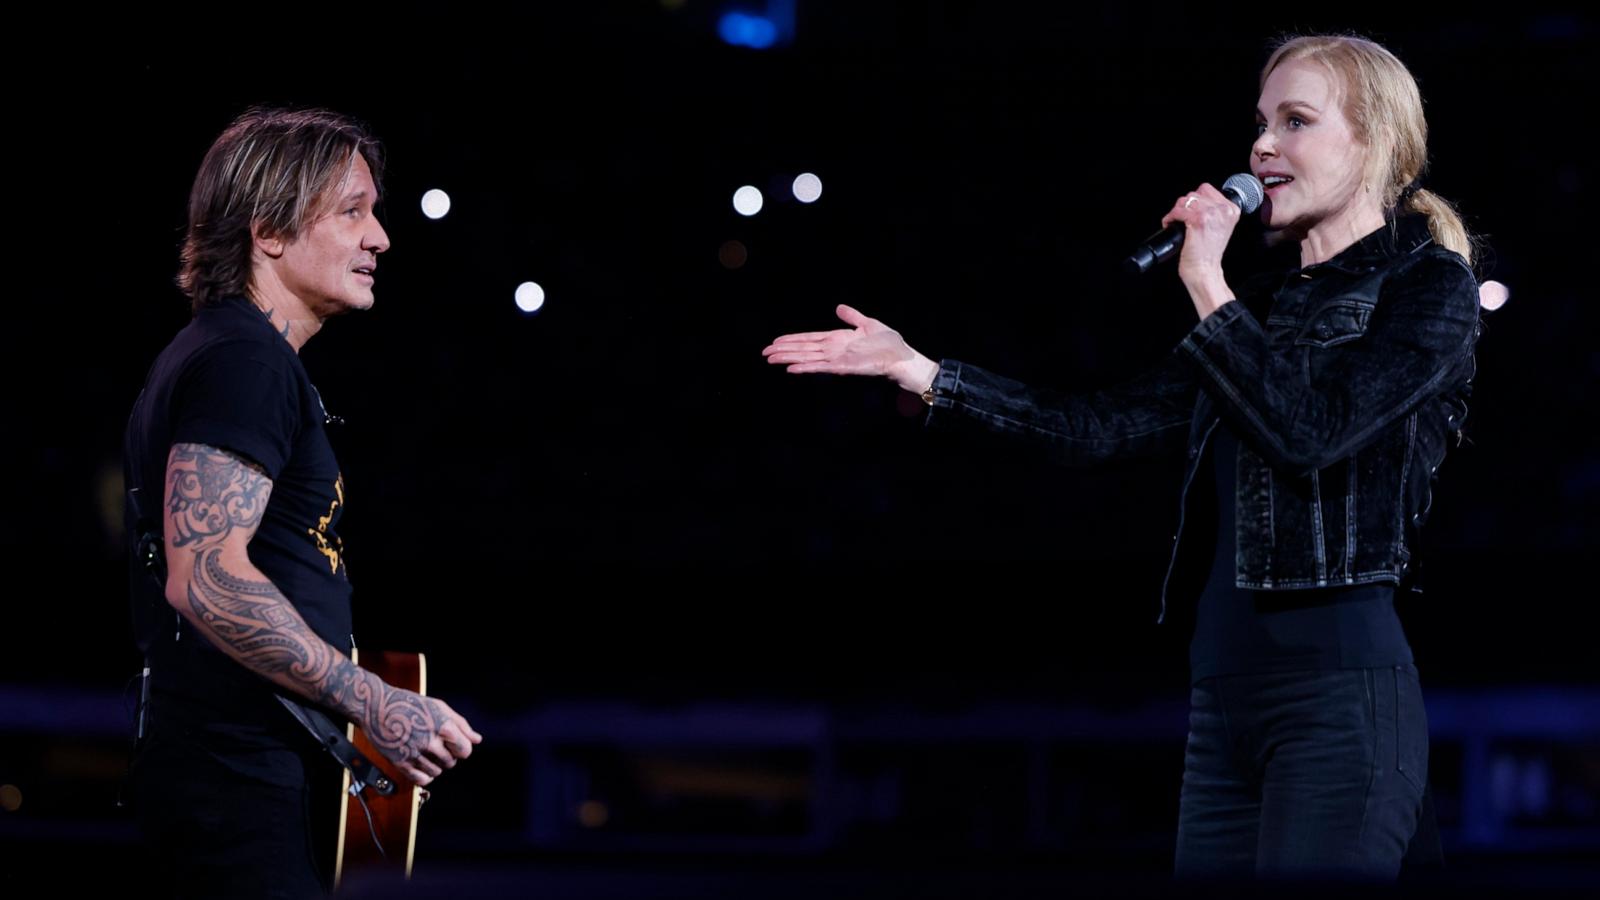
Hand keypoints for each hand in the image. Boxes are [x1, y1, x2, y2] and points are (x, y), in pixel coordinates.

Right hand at [358, 686, 481, 785]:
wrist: (376, 707)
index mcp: (443, 726)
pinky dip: (424, 775)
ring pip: (437, 772)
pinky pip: (422, 780)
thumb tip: (477, 740)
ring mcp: (415, 754)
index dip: (461, 748)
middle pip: (451, 762)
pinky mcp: (400, 763)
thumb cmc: (410, 704)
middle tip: (435, 744)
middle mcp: (430, 742)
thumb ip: (461, 724)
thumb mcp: (439, 707)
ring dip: (435, 765)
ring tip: (425, 751)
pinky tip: (419, 762)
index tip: (453, 743)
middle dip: (448, 755)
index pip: (465, 750)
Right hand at [762, 304, 937, 392]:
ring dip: (788, 358)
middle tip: (765, 352)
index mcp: (837, 339)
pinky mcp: (843, 368)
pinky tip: (791, 368)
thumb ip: (852, 317)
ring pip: (807, 358)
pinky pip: (820, 367)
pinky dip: (805, 368)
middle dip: (784, 350)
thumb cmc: (889, 343)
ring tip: (771, 359)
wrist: (902, 357)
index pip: (810, 339)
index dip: (792, 340)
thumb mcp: (868, 323)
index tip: (776, 341)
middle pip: (803, 349)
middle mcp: (834, 350)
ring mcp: (837, 360)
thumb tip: (838, 307)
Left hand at [1161, 184, 1241, 316]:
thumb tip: (1195, 200)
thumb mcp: (1219, 227)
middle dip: (1184, 206)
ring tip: (1176, 222)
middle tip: (1181, 219)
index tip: (1190, 211)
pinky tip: (1170, 225)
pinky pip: (1178, 210)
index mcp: (1232, 209)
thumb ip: (1213, 211)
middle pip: (1195, 193)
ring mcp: (1211, 214)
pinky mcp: (1198, 220)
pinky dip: (1170, 217)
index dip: (1195, 200)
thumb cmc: (1208, 253)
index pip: (1207, 189)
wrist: (1205, 270)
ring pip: (1185, 200)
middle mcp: (1224, 210)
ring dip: (1176, 211)